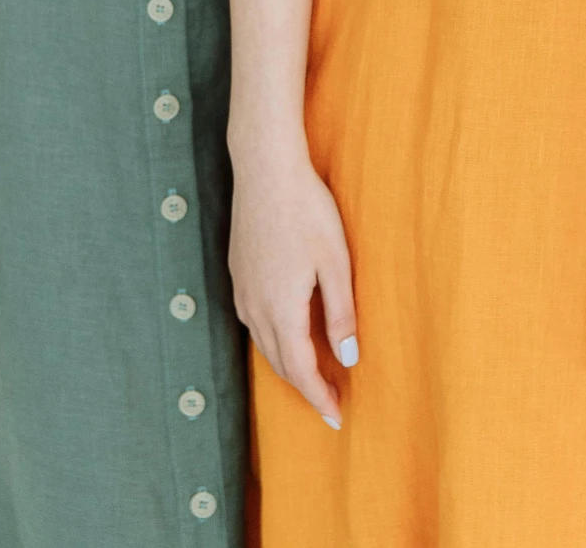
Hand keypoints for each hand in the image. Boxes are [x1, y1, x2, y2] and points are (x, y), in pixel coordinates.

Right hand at [230, 150, 357, 428]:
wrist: (265, 168)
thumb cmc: (306, 210)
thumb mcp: (335, 262)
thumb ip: (341, 314)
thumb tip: (347, 359)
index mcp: (281, 310)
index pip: (300, 371)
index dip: (319, 398)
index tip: (337, 418)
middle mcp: (254, 307)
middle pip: (279, 363)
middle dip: (305, 387)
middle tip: (331, 402)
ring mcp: (242, 290)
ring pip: (264, 344)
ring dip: (288, 365)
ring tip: (314, 374)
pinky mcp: (238, 273)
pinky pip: (254, 322)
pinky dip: (274, 340)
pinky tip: (288, 334)